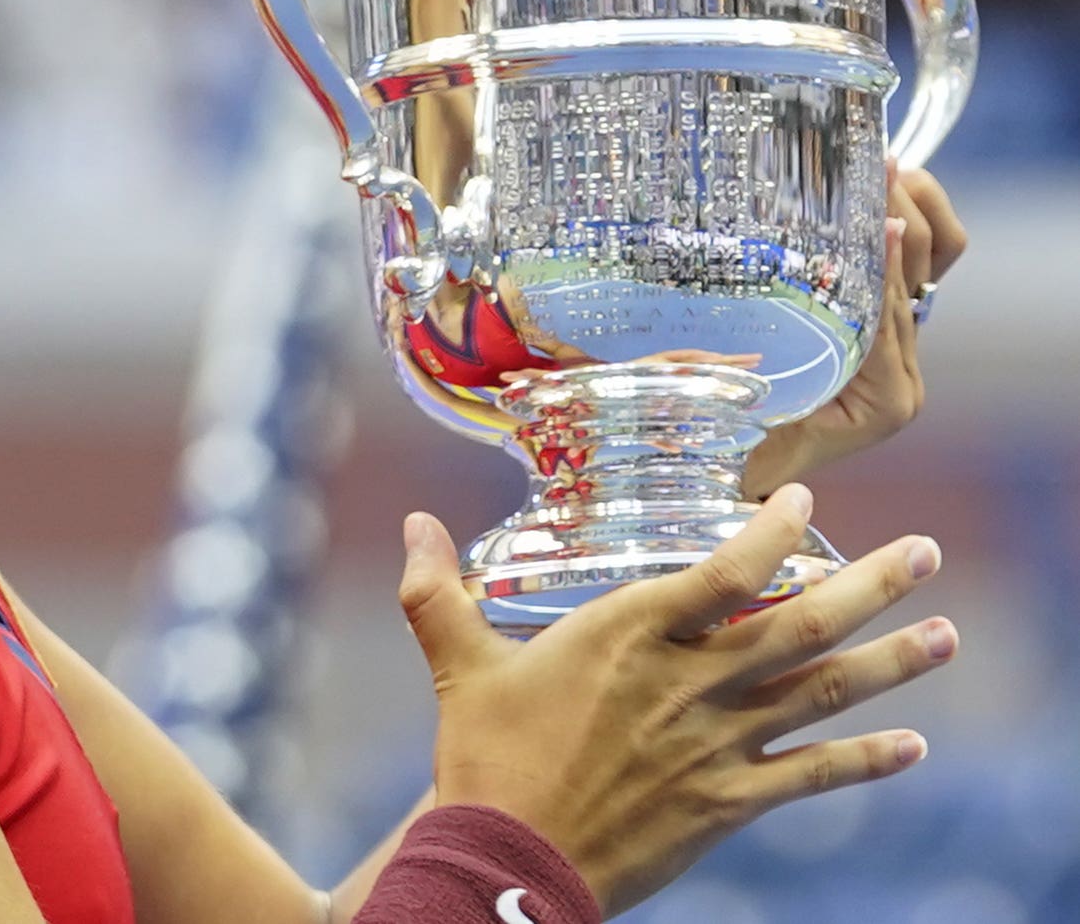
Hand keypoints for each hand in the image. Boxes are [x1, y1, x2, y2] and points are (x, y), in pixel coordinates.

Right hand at [398, 484, 955, 915]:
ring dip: (892, 662)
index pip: (721, 571)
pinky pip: (813, 776)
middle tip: (927, 551)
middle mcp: (686, 683)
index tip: (804, 500)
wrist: (509, 860)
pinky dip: (866, 760)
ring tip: (947, 634)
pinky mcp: (727, 802)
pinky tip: (910, 745)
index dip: (771, 532)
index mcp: (627, 636)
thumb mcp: (457, 661)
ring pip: (821, 692)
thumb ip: (436, 589)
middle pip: (798, 623)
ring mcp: (715, 745)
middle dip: (871, 584)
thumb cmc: (483, 757)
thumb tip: (413, 523)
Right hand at [746, 164, 968, 494]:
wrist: (752, 472)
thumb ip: (750, 386)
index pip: (887, 316)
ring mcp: (896, 354)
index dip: (882, 267)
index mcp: (884, 400)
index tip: (878, 221)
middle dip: (901, 222)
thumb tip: (722, 344)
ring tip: (887, 167)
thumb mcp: (746, 418)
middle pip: (915, 282)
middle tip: (880, 169)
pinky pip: (907, 276)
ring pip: (924, 273)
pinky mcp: (883, 335)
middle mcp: (902, 376)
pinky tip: (883, 193)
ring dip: (910, 216)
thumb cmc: (744, 451)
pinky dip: (902, 234)